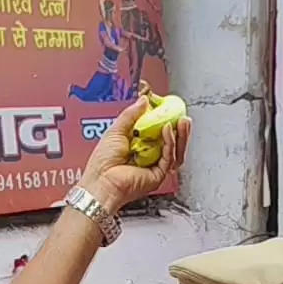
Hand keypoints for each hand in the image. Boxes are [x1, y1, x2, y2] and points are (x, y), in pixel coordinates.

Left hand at [76, 96, 189, 211]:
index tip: (168, 107)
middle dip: (178, 126)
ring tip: (181, 121)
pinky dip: (171, 142)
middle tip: (180, 113)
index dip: (164, 118)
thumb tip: (143, 100)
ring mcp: (154, 165)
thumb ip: (131, 114)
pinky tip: (167, 130)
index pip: (157, 130)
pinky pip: (169, 156)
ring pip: (174, 149)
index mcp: (137, 144)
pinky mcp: (158, 174)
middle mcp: (148, 155)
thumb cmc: (102, 164)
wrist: (101, 182)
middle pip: (170, 140)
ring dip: (179, 134)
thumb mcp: (116, 130)